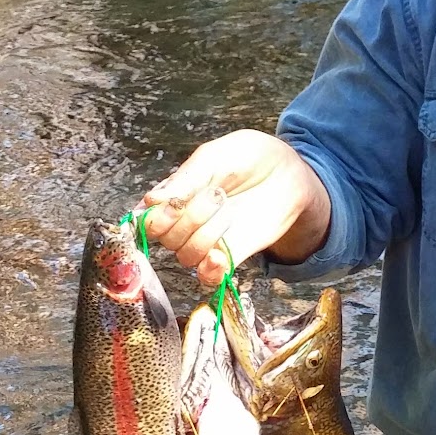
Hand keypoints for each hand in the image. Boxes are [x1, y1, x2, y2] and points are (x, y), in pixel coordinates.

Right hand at [140, 131, 330, 285]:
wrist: (288, 172)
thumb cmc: (248, 158)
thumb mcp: (214, 156)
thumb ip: (185, 178)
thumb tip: (151, 201)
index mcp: (173, 196)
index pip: (147, 219)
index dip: (156, 217)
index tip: (174, 203)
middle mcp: (184, 223)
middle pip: (166, 239)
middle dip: (189, 218)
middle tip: (216, 194)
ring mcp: (207, 241)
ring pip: (186, 255)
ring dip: (206, 234)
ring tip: (228, 210)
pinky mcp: (230, 256)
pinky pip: (208, 278)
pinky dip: (210, 270)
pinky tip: (219, 255)